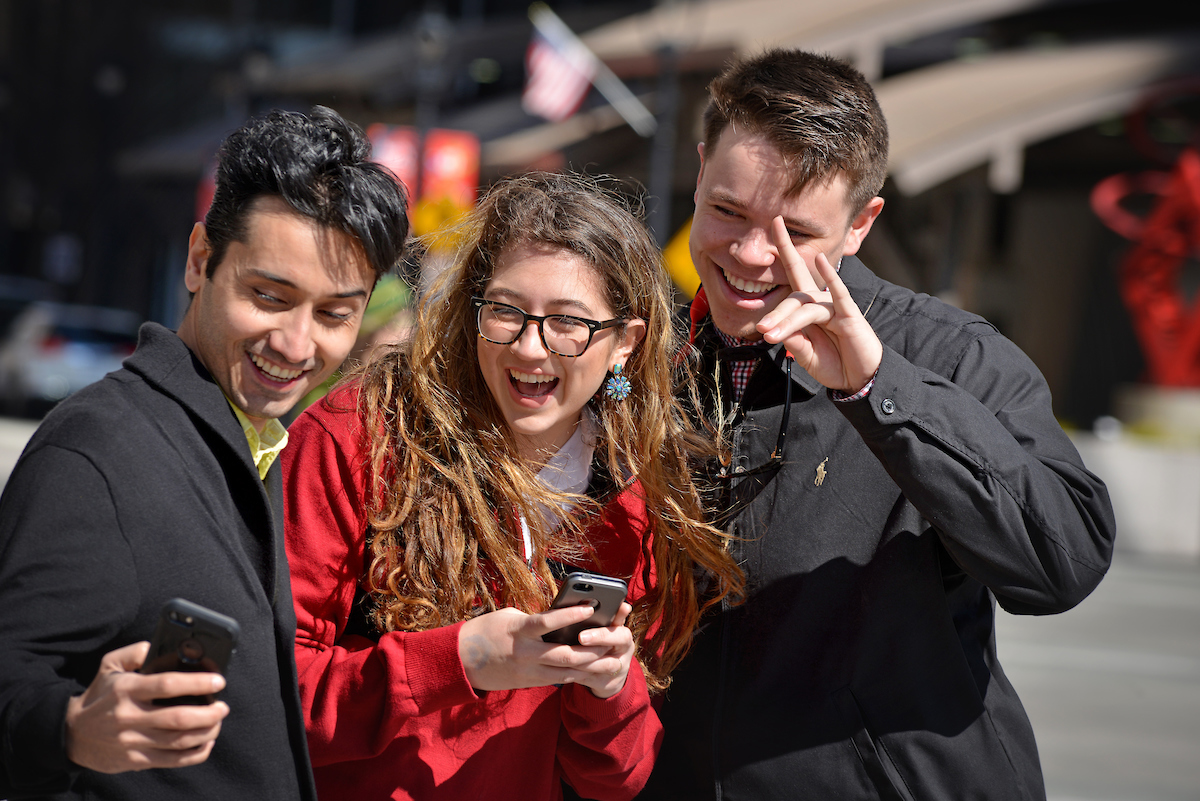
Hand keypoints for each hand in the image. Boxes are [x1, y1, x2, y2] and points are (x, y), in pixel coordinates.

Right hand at [64, 641, 229, 773]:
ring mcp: (132, 742)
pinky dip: (195, 754)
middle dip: (208, 713)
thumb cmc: (100, 695)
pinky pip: (172, 761)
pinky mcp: (135, 761)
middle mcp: (130, 717)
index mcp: (127, 690)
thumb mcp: (109, 666)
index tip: (218, 681)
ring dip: (206, 732)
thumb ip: (134, 652)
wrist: (71, 734)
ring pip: (178, 741)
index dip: (197, 682)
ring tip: (218, 721)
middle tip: (223, 706)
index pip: (168, 684)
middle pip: (178, 718)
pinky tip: (206, 743)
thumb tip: (157, 647)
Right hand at [458, 603, 634, 698]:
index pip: (548, 622)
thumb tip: (560, 619)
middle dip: (591, 650)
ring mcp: (529, 671)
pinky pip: (557, 679)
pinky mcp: (530, 683)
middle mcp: (526, 653)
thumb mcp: (509, 617)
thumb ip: (534, 619)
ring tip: (610, 660)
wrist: (462, 661)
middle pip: (565, 654)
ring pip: (565, 671)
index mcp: (519, 631)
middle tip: (611, 640)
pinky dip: (576, 674)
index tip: (590, 606)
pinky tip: (591, 670)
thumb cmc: (486, 631)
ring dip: (589, 667)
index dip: (571, 614)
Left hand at [755, 216, 882, 392]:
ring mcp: (834, 306)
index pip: (792, 275)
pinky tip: (821, 260)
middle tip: (761, 330)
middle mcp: (819, 302)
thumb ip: (793, 341)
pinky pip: (838, 293)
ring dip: (788, 320)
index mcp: (806, 308)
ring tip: (771, 335)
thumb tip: (777, 329)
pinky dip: (831, 277)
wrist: (859, 379)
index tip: (772, 224)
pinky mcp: (849, 314)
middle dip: (776, 313)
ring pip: (807, 306)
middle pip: (793, 296)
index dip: (783, 249)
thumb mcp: (805, 355)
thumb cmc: (833, 363)